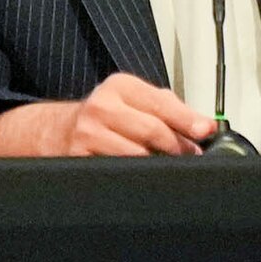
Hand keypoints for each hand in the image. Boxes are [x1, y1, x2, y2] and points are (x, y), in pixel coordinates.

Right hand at [0, 71, 218, 155]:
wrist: (55, 132)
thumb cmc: (104, 118)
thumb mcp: (133, 101)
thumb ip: (169, 108)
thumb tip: (205, 126)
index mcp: (120, 86)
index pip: (161, 103)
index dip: (187, 120)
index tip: (205, 132)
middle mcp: (102, 106)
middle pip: (152, 130)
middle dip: (177, 147)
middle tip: (190, 156)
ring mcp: (88, 133)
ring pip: (137, 155)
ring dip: (158, 165)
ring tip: (166, 167)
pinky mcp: (80, 158)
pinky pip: (118, 170)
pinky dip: (136, 175)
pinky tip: (141, 174)